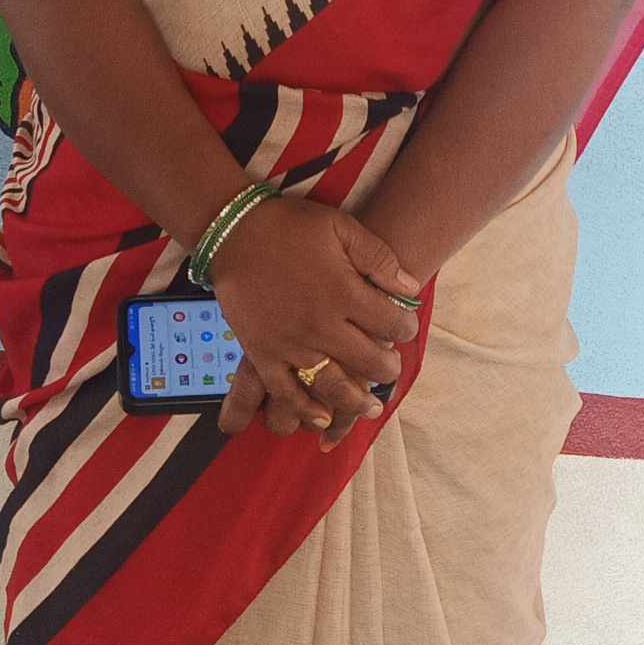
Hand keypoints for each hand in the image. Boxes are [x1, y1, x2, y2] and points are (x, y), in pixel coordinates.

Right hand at [210, 198, 422, 445]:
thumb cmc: (289, 225)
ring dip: (356, 400)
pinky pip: (287, 391)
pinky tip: (323, 418)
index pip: (390, 323)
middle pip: (367, 360)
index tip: (406, 327)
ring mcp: (290, 344)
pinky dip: (306, 410)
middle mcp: (321, 325)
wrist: (233, 231)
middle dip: (387, 368)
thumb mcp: (341, 227)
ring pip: (333, 385)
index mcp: (343, 292)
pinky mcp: (263, 353)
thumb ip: (379, 258)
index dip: (405, 327)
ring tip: (371, 407)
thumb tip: (410, 288)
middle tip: (392, 367)